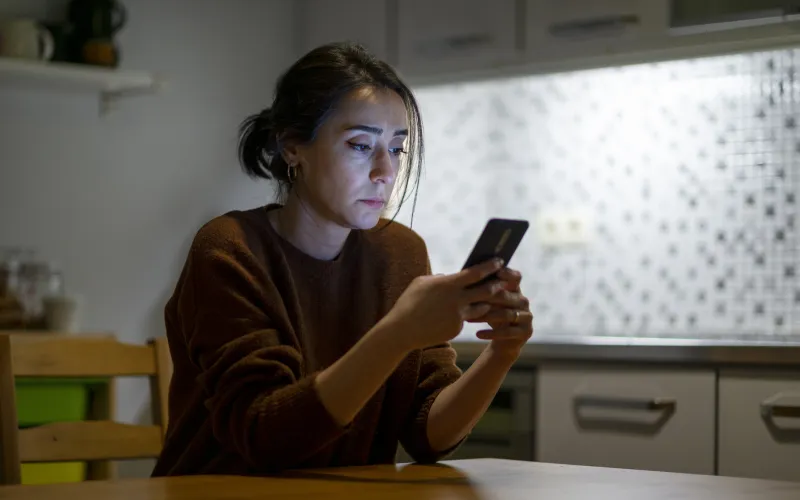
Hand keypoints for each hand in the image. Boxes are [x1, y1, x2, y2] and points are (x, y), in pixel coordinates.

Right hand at [381, 258, 505, 351]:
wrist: (402, 330)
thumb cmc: (408, 303)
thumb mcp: (420, 283)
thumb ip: (438, 278)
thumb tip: (448, 276)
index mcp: (448, 284)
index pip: (476, 272)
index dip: (490, 266)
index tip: (500, 261)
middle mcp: (457, 299)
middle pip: (486, 290)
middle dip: (498, 284)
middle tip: (505, 281)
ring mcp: (458, 316)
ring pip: (482, 307)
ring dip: (487, 302)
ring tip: (493, 298)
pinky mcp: (457, 328)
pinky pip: (467, 319)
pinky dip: (469, 315)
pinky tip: (471, 314)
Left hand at [469, 267, 532, 357]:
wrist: (504, 341)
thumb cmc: (492, 315)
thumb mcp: (488, 302)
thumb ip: (483, 291)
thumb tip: (464, 279)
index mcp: (515, 290)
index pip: (516, 277)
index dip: (507, 273)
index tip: (495, 272)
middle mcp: (523, 301)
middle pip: (506, 296)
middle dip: (487, 297)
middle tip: (469, 300)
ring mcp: (527, 316)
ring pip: (506, 314)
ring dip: (486, 316)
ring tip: (468, 319)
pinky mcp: (527, 331)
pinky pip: (508, 332)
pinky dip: (491, 333)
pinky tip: (477, 334)